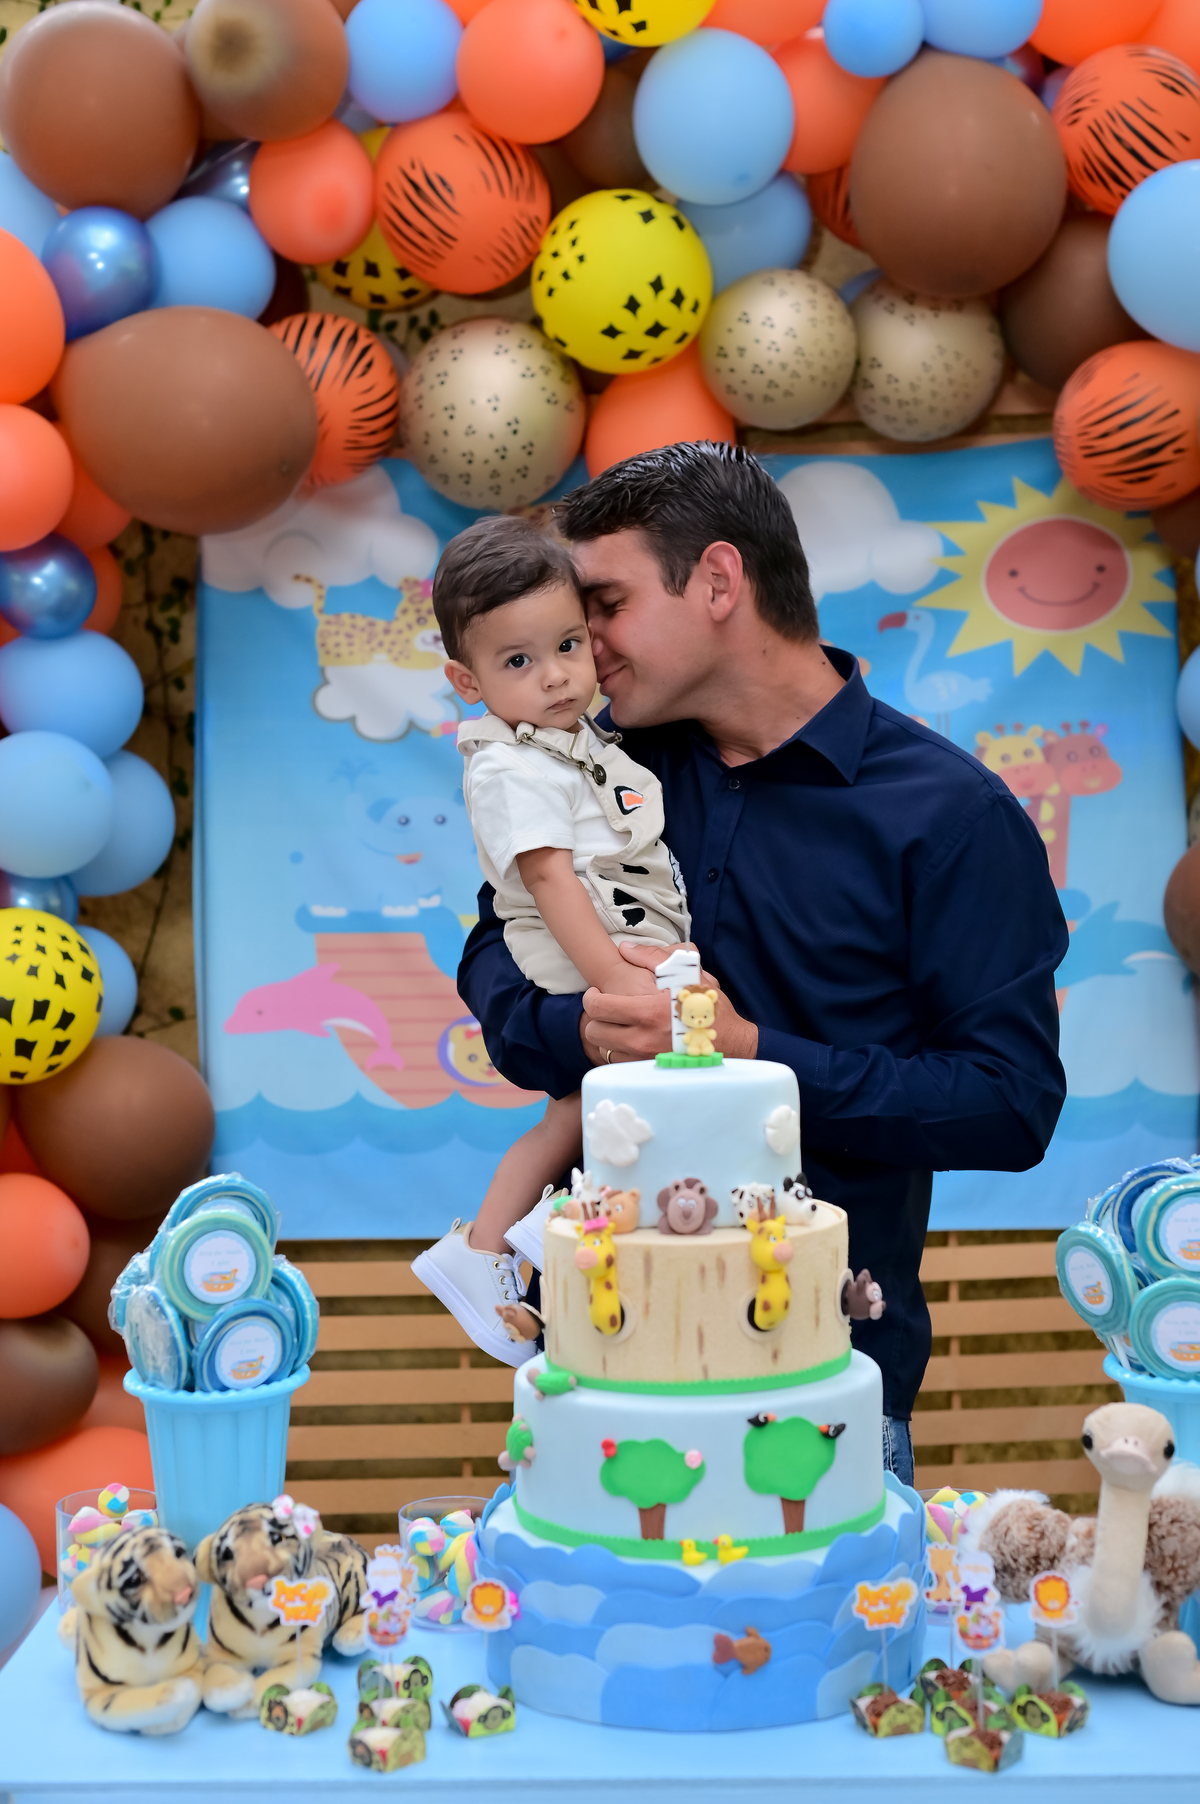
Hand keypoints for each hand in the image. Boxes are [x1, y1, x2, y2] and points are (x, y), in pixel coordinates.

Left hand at [580, 942, 759, 1063]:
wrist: (731, 1042)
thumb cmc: (709, 1005)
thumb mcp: (688, 973)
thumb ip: (653, 957)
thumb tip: (625, 949)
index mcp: (648, 1012)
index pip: (598, 1007)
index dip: (591, 998)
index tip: (597, 992)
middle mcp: (641, 1039)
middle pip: (593, 1031)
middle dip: (595, 1017)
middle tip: (605, 1008)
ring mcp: (643, 1059)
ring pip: (603, 1049)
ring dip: (606, 1036)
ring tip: (618, 1024)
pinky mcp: (648, 1071)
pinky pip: (618, 1062)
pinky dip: (619, 1050)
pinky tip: (630, 1039)